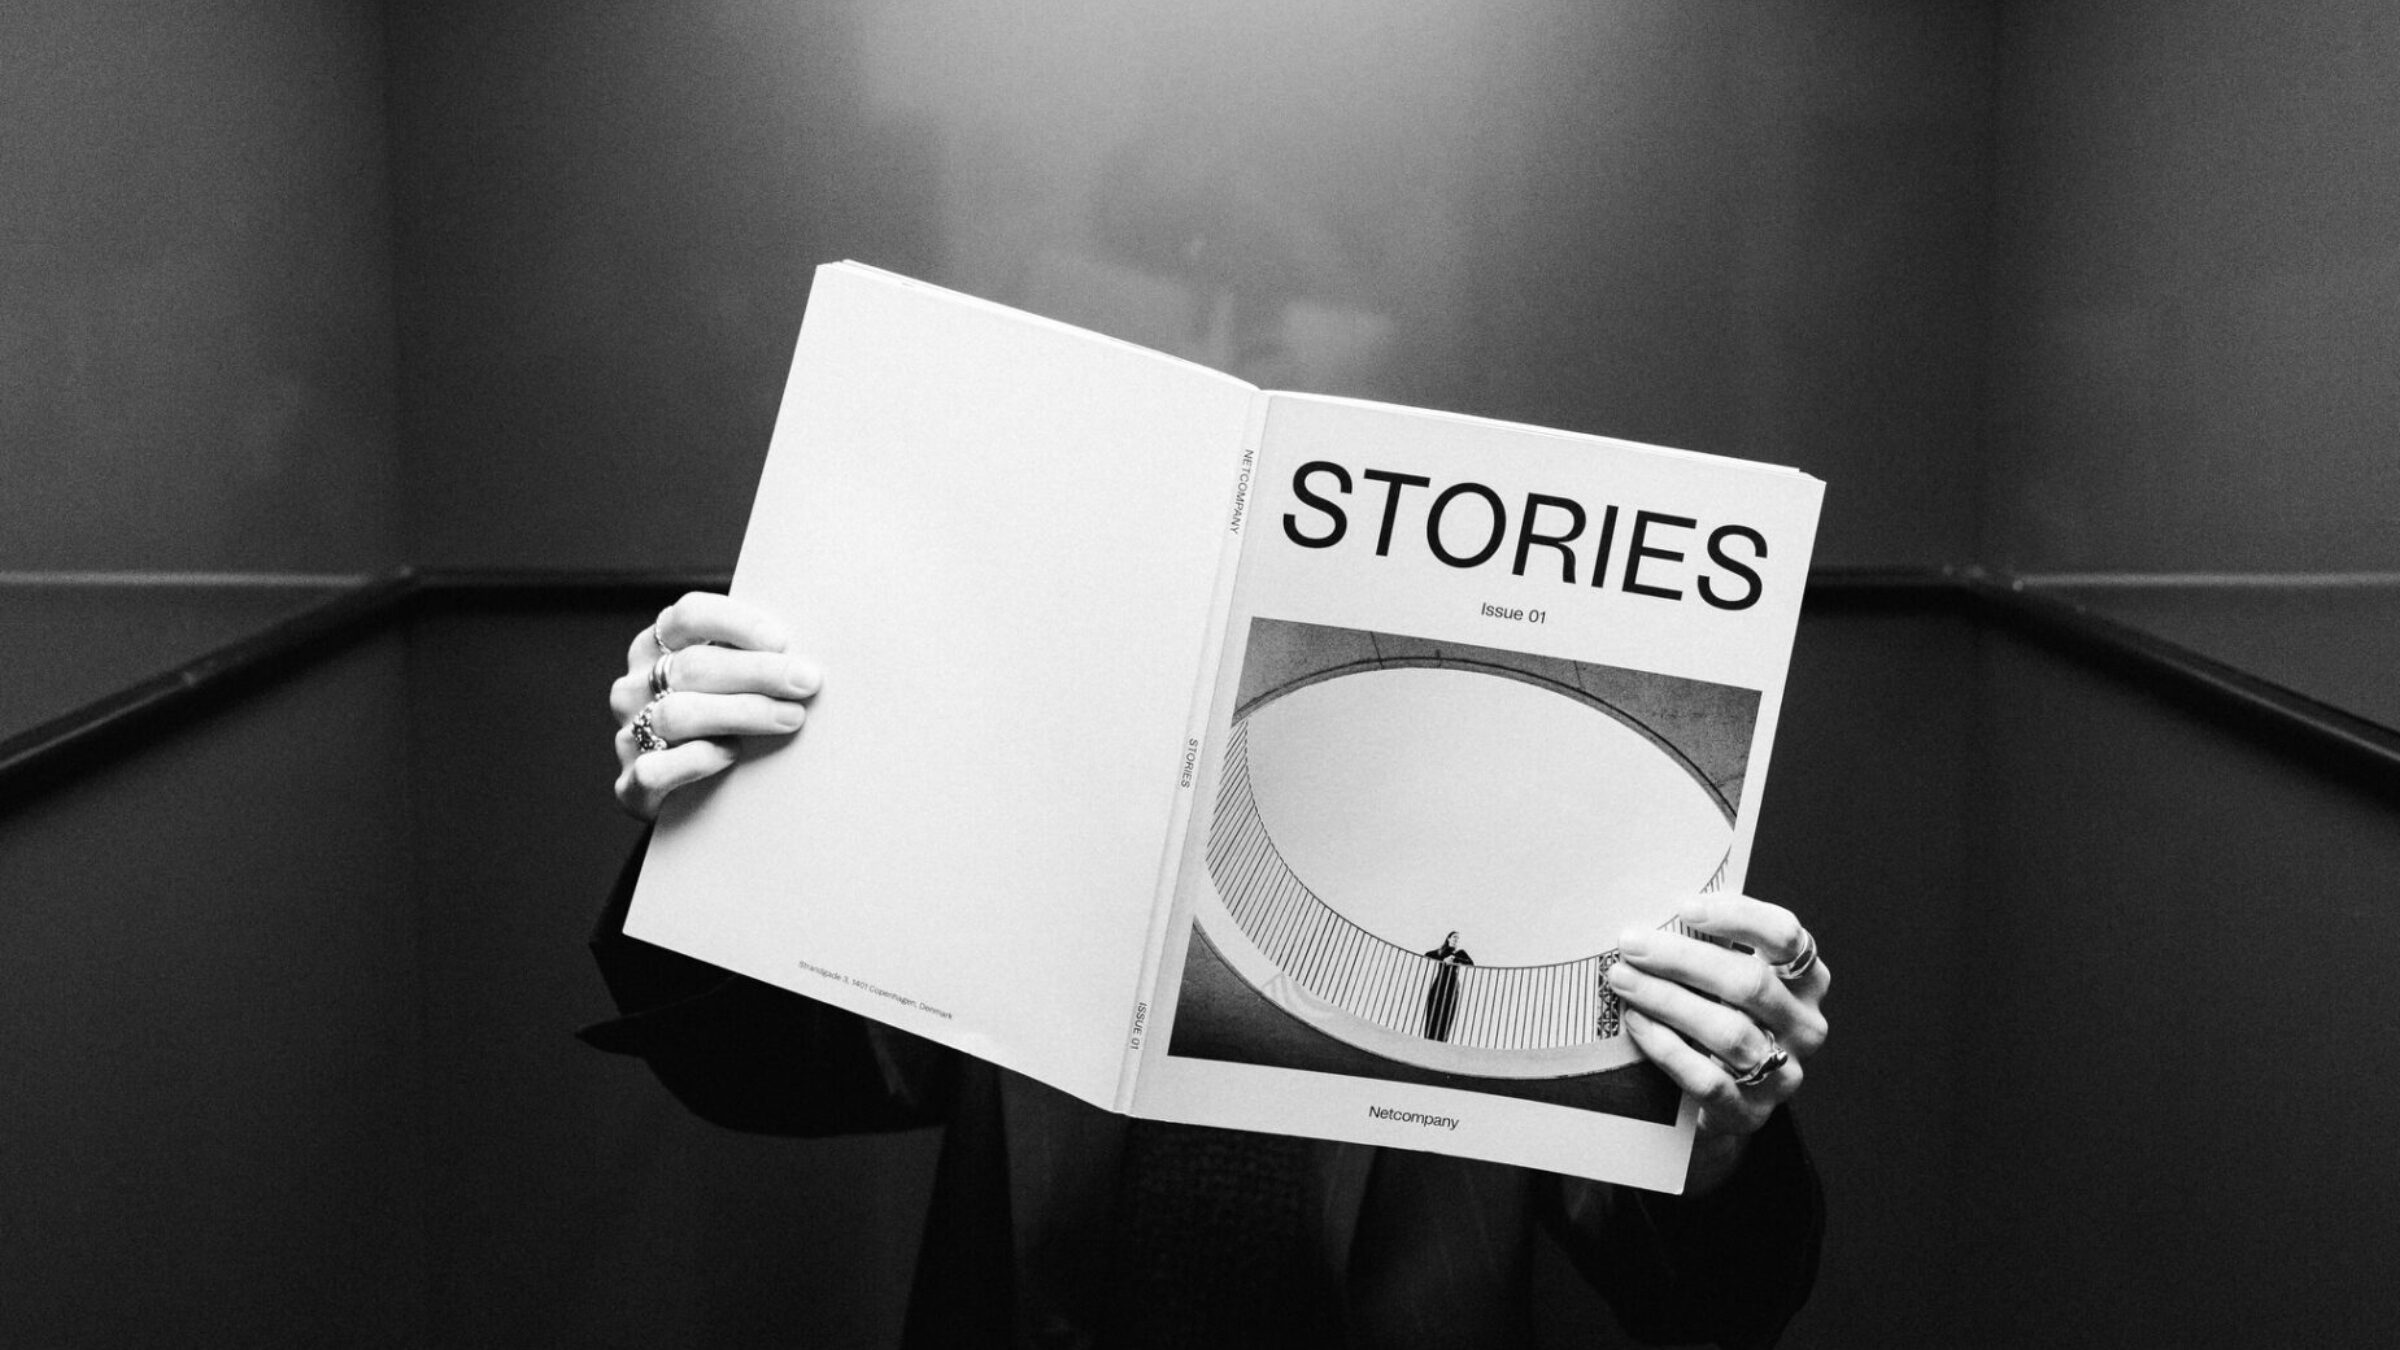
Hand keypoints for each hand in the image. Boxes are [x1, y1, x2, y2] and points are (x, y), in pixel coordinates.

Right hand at [608, 592, 822, 819]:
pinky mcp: (631, 782)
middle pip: (693, 666)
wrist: (685, 792)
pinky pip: (657, 769)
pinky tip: (731, 754)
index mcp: (655, 647)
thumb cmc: (721, 721)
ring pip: (678, 714)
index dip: (735, 623)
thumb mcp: (727, 680)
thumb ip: (750, 658)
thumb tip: (804, 653)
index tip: (781, 640)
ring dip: (743, 713)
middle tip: (806, 681)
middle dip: (757, 672)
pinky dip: (697, 760)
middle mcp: (634, 686)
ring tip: (791, 718)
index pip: (689, 616)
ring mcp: (629, 733)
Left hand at [1606, 895, 1828, 1191]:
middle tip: (1632, 944)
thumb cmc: (1718, 1018)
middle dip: (1683, 960)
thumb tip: (1654, 914)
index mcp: (1806, 981)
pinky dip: (1668, 1047)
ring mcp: (1784, 1073)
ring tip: (1623, 979)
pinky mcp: (1751, 1113)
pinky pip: (1709, 1079)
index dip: (1737, 917)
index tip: (1684, 907)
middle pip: (1750, 983)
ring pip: (1729, 1031)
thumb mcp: (1724, 980)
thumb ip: (1708, 947)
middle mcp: (1804, 1025)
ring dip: (1668, 1000)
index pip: (1785, 937)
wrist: (1719, 1103)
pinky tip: (1637, 1022)